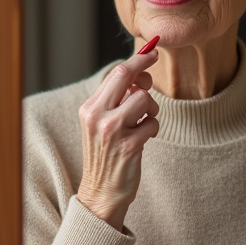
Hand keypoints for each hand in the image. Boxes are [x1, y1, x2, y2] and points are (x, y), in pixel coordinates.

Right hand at [75, 48, 159, 229]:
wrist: (101, 193)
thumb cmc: (107, 155)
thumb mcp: (103, 124)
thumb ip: (118, 100)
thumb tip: (141, 76)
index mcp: (89, 109)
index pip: (115, 75)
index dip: (137, 60)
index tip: (152, 50)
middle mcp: (97, 117)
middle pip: (125, 77)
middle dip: (144, 65)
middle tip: (156, 57)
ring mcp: (112, 131)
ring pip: (144, 100)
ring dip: (151, 111)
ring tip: (141, 125)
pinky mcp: (129, 146)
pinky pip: (153, 124)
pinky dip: (152, 130)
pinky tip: (142, 141)